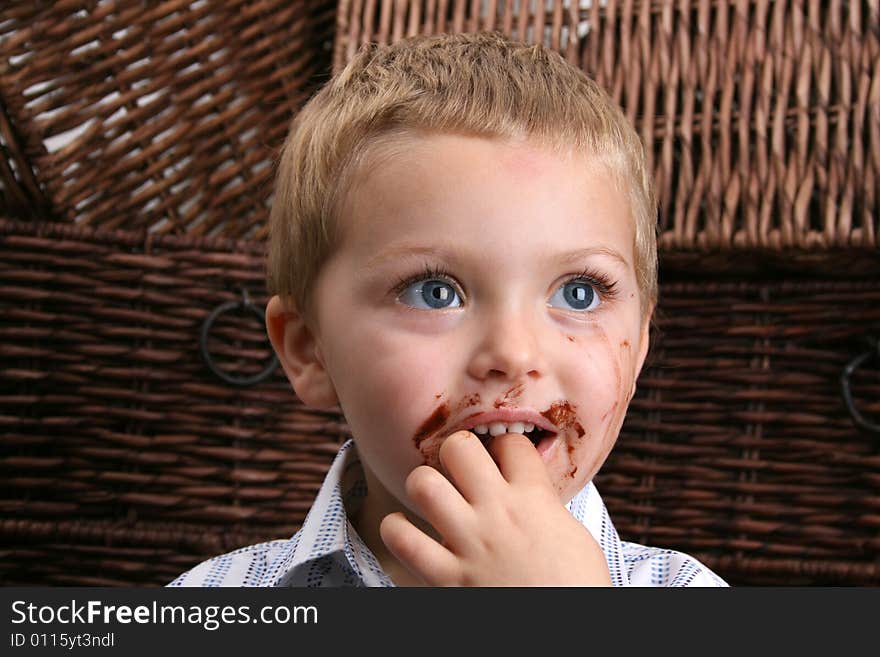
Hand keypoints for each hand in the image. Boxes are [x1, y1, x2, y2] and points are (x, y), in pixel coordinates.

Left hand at [379, 430, 611, 585]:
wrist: (571, 631)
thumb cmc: (577, 586)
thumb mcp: (572, 533)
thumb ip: (542, 505)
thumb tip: (525, 491)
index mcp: (535, 499)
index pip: (510, 442)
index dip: (503, 445)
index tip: (501, 458)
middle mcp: (498, 513)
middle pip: (459, 448)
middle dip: (456, 451)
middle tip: (460, 468)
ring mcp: (470, 543)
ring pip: (423, 485)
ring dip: (423, 485)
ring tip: (432, 495)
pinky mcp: (448, 578)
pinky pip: (404, 541)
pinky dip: (395, 530)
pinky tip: (404, 529)